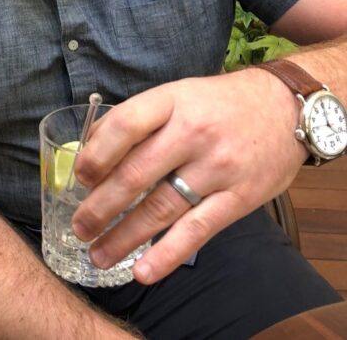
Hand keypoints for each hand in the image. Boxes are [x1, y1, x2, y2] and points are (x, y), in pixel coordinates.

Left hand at [71, 68, 307, 284]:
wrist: (285, 108)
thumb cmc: (219, 102)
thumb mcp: (178, 93)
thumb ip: (138, 119)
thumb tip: (93, 150)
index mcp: (173, 101)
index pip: (126, 125)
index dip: (97, 154)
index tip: (81, 177)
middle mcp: (193, 133)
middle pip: (137, 173)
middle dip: (101, 206)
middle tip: (80, 226)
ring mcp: (217, 167)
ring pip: (161, 208)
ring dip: (123, 237)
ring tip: (98, 254)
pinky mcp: (239, 198)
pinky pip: (197, 231)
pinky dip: (166, 256)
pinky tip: (142, 272)